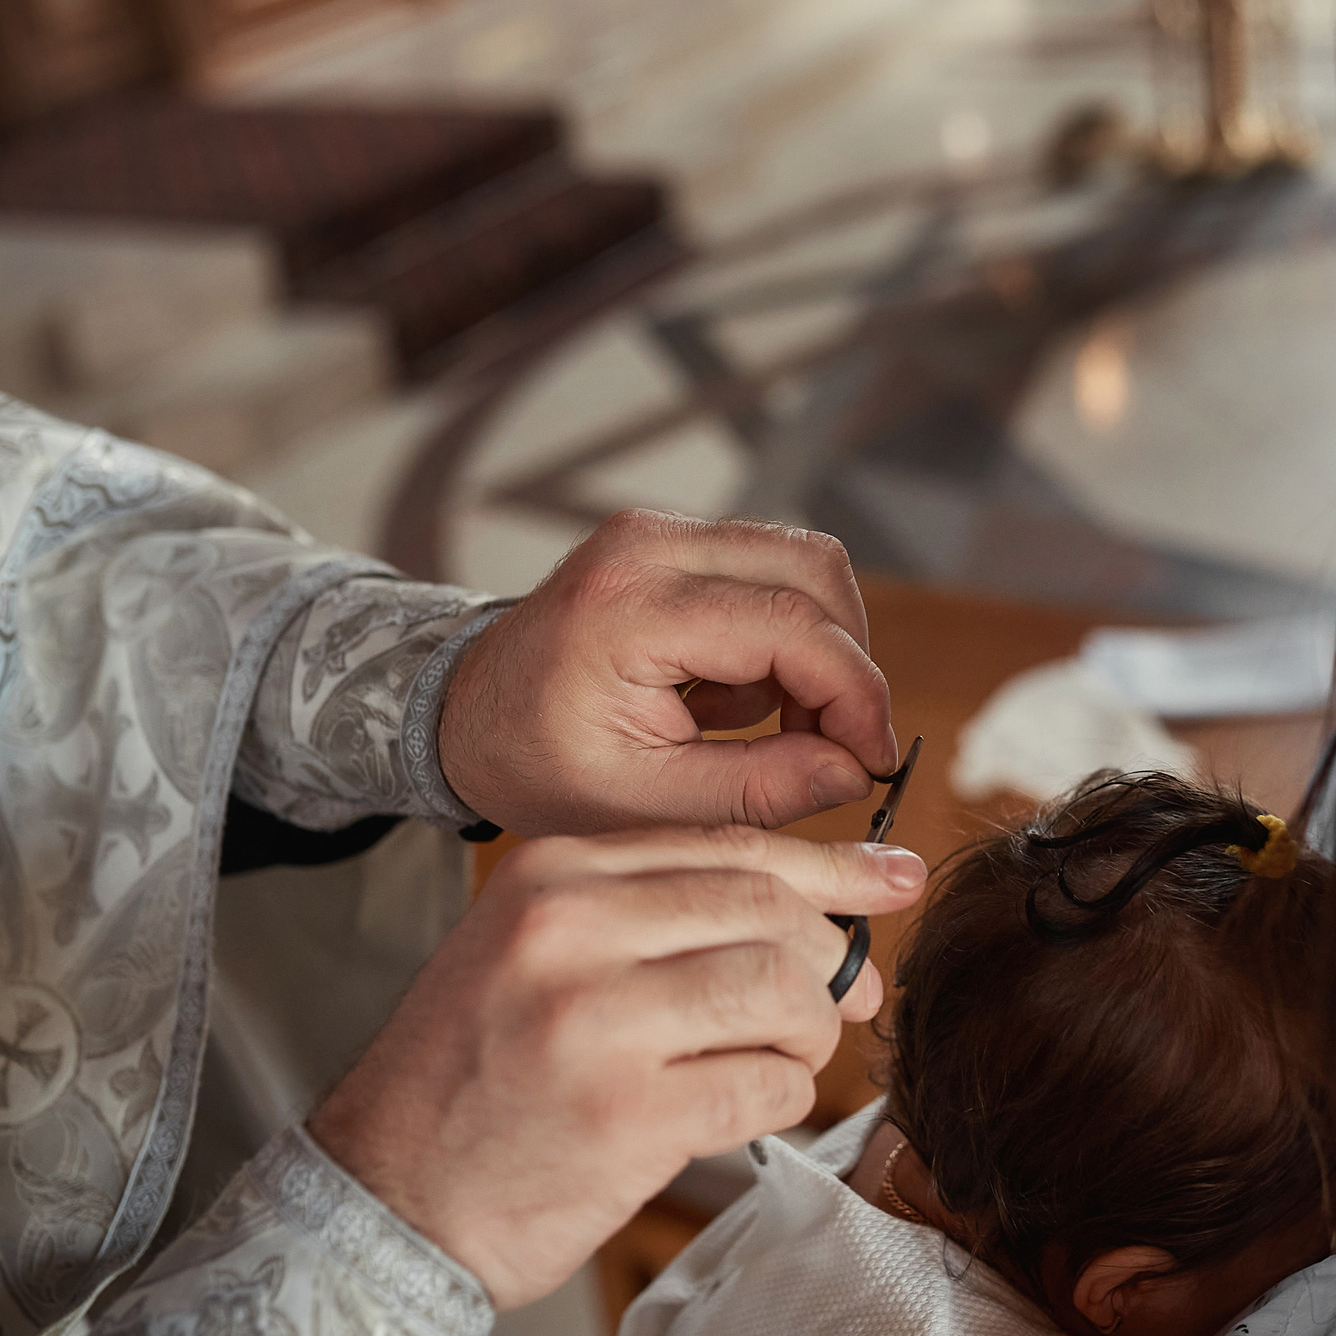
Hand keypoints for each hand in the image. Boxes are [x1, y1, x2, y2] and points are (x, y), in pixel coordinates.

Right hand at [307, 824, 922, 1307]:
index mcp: (553, 874)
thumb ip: (666, 916)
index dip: (829, 868)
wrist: (385, 1196)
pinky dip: (779, 1099)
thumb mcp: (542, 952)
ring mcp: (597, 1023)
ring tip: (775, 1060)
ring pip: (783, 994)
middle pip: (770, 913)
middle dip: (827, 962)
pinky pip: (768, 1085)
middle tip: (835, 1005)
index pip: (730, 847)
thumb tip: (839, 913)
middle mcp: (570, 931)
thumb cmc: (481, 1074)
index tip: (892, 880)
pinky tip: (736, 1108)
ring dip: (807, 1036)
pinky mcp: (627, 1117)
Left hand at [439, 510, 896, 834]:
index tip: (874, 758)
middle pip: (816, 573)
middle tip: (834, 746)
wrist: (461, 714)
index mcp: (629, 606)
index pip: (794, 625)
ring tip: (783, 729)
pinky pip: (770, 573)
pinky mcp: (671, 541)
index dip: (856, 695)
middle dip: (846, 666)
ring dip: (820, 651)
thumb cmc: (532, 761)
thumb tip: (855, 769)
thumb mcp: (643, 803)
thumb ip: (759, 789)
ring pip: (804, 565)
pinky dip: (785, 638)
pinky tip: (741, 699)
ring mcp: (659, 532)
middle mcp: (648, 544)